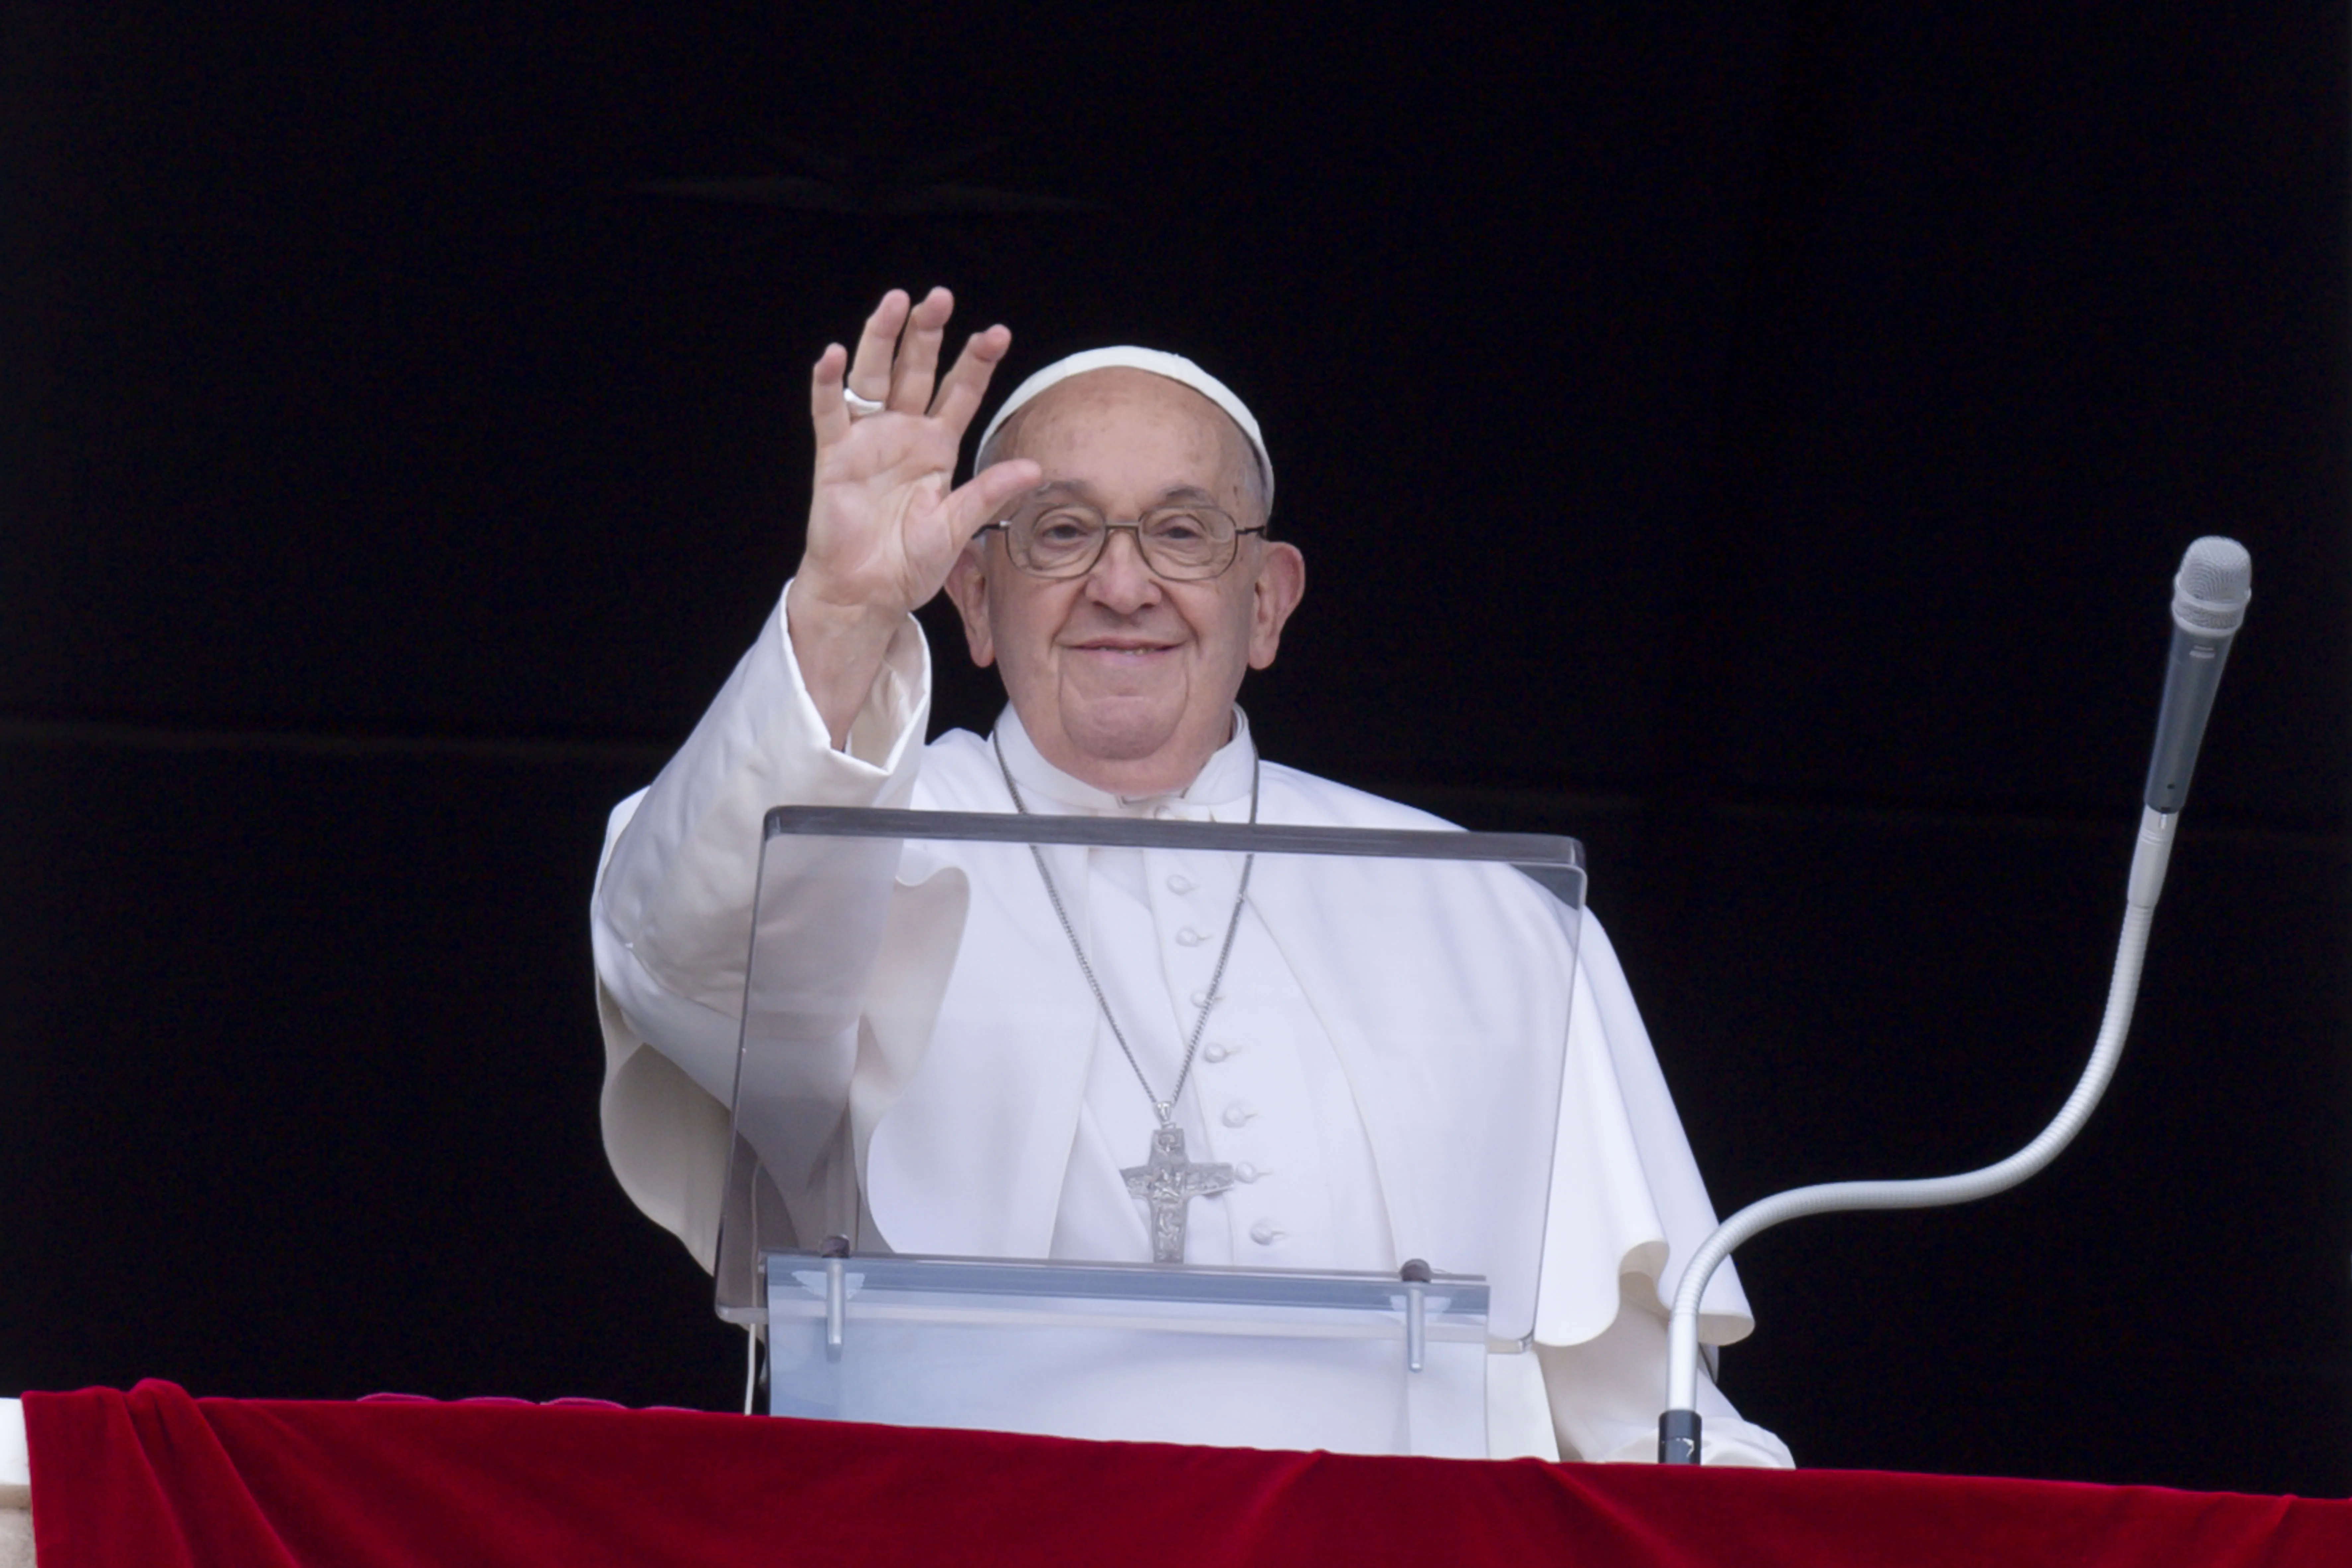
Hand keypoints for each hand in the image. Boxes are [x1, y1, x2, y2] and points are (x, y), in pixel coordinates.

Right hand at [789, 289, 1039, 742]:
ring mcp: (867, 440)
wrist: (867, 593)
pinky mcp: (834, 456)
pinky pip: (829, 412)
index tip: (998, 333)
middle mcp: (903, 433)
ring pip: (874, 377)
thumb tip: (1034, 469)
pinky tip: (832, 355)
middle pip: (917, 371)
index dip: (976, 362)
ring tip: (895, 302)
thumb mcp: (957, 529)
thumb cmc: (909, 563)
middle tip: (940, 297)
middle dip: (928, 333)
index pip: (960, 393)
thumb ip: (989, 495)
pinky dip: (828, 384)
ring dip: (882, 339)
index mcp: (937, 447)